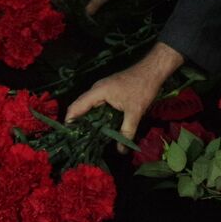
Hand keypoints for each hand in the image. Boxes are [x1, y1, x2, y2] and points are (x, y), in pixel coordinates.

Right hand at [65, 43, 183, 150]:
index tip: (68, 137)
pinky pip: (97, 106)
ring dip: (87, 121)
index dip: (69, 121)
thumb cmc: (142, 87)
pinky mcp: (109, 92)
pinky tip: (100, 128)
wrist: (152, 70)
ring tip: (86, 139)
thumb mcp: (135, 112)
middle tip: (77, 142)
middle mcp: (96, 90)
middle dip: (77, 124)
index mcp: (98, 92)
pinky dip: (96, 116)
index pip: (76, 107)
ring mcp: (102, 90)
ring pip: (89, 107)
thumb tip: (121, 150)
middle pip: (80, 108)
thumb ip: (127, 131)